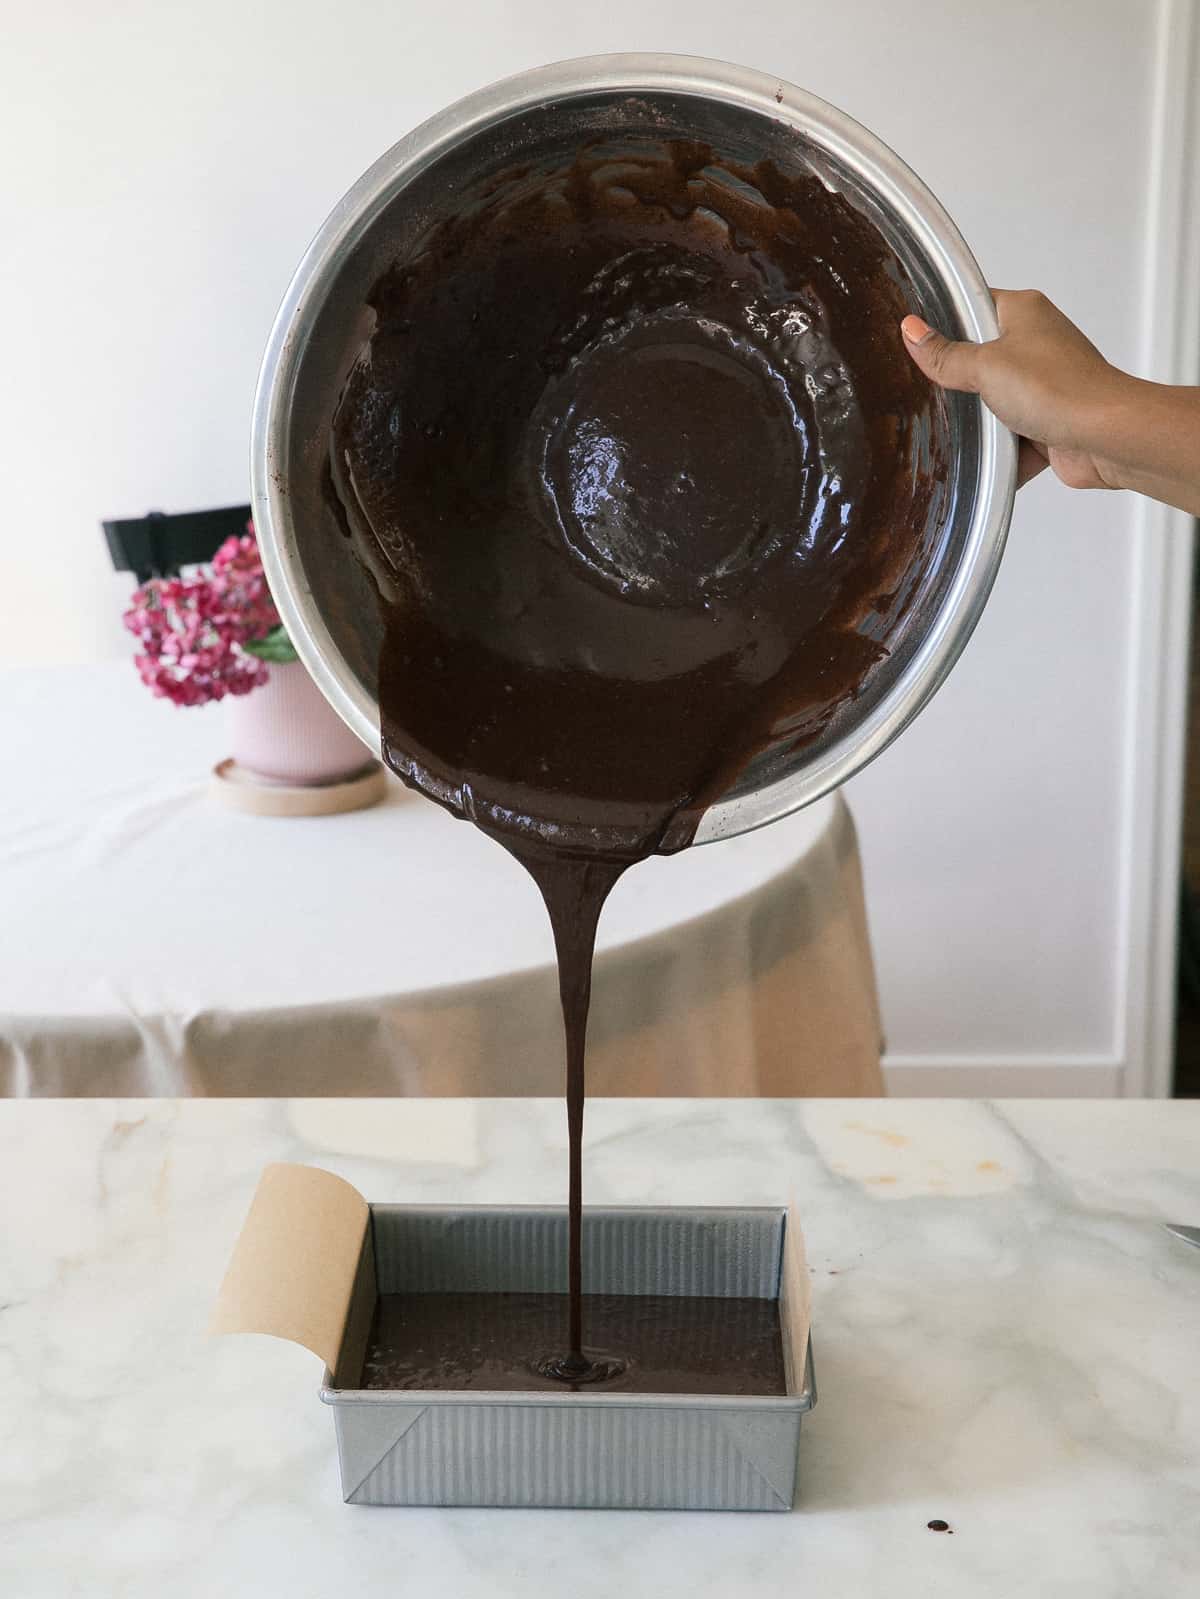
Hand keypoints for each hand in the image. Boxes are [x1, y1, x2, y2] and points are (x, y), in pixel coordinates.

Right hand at [901, 289, 1124, 489]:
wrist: (1105, 437)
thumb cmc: (1058, 388)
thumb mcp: (985, 366)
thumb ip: (945, 354)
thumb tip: (912, 330)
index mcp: (1024, 311)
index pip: (972, 304)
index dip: (943, 320)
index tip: (914, 339)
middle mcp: (1036, 344)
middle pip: (978, 358)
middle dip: (956, 381)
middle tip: (928, 389)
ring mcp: (1042, 385)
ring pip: (992, 402)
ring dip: (978, 421)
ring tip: (951, 428)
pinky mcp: (1046, 423)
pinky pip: (1009, 438)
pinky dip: (997, 452)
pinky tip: (978, 460)